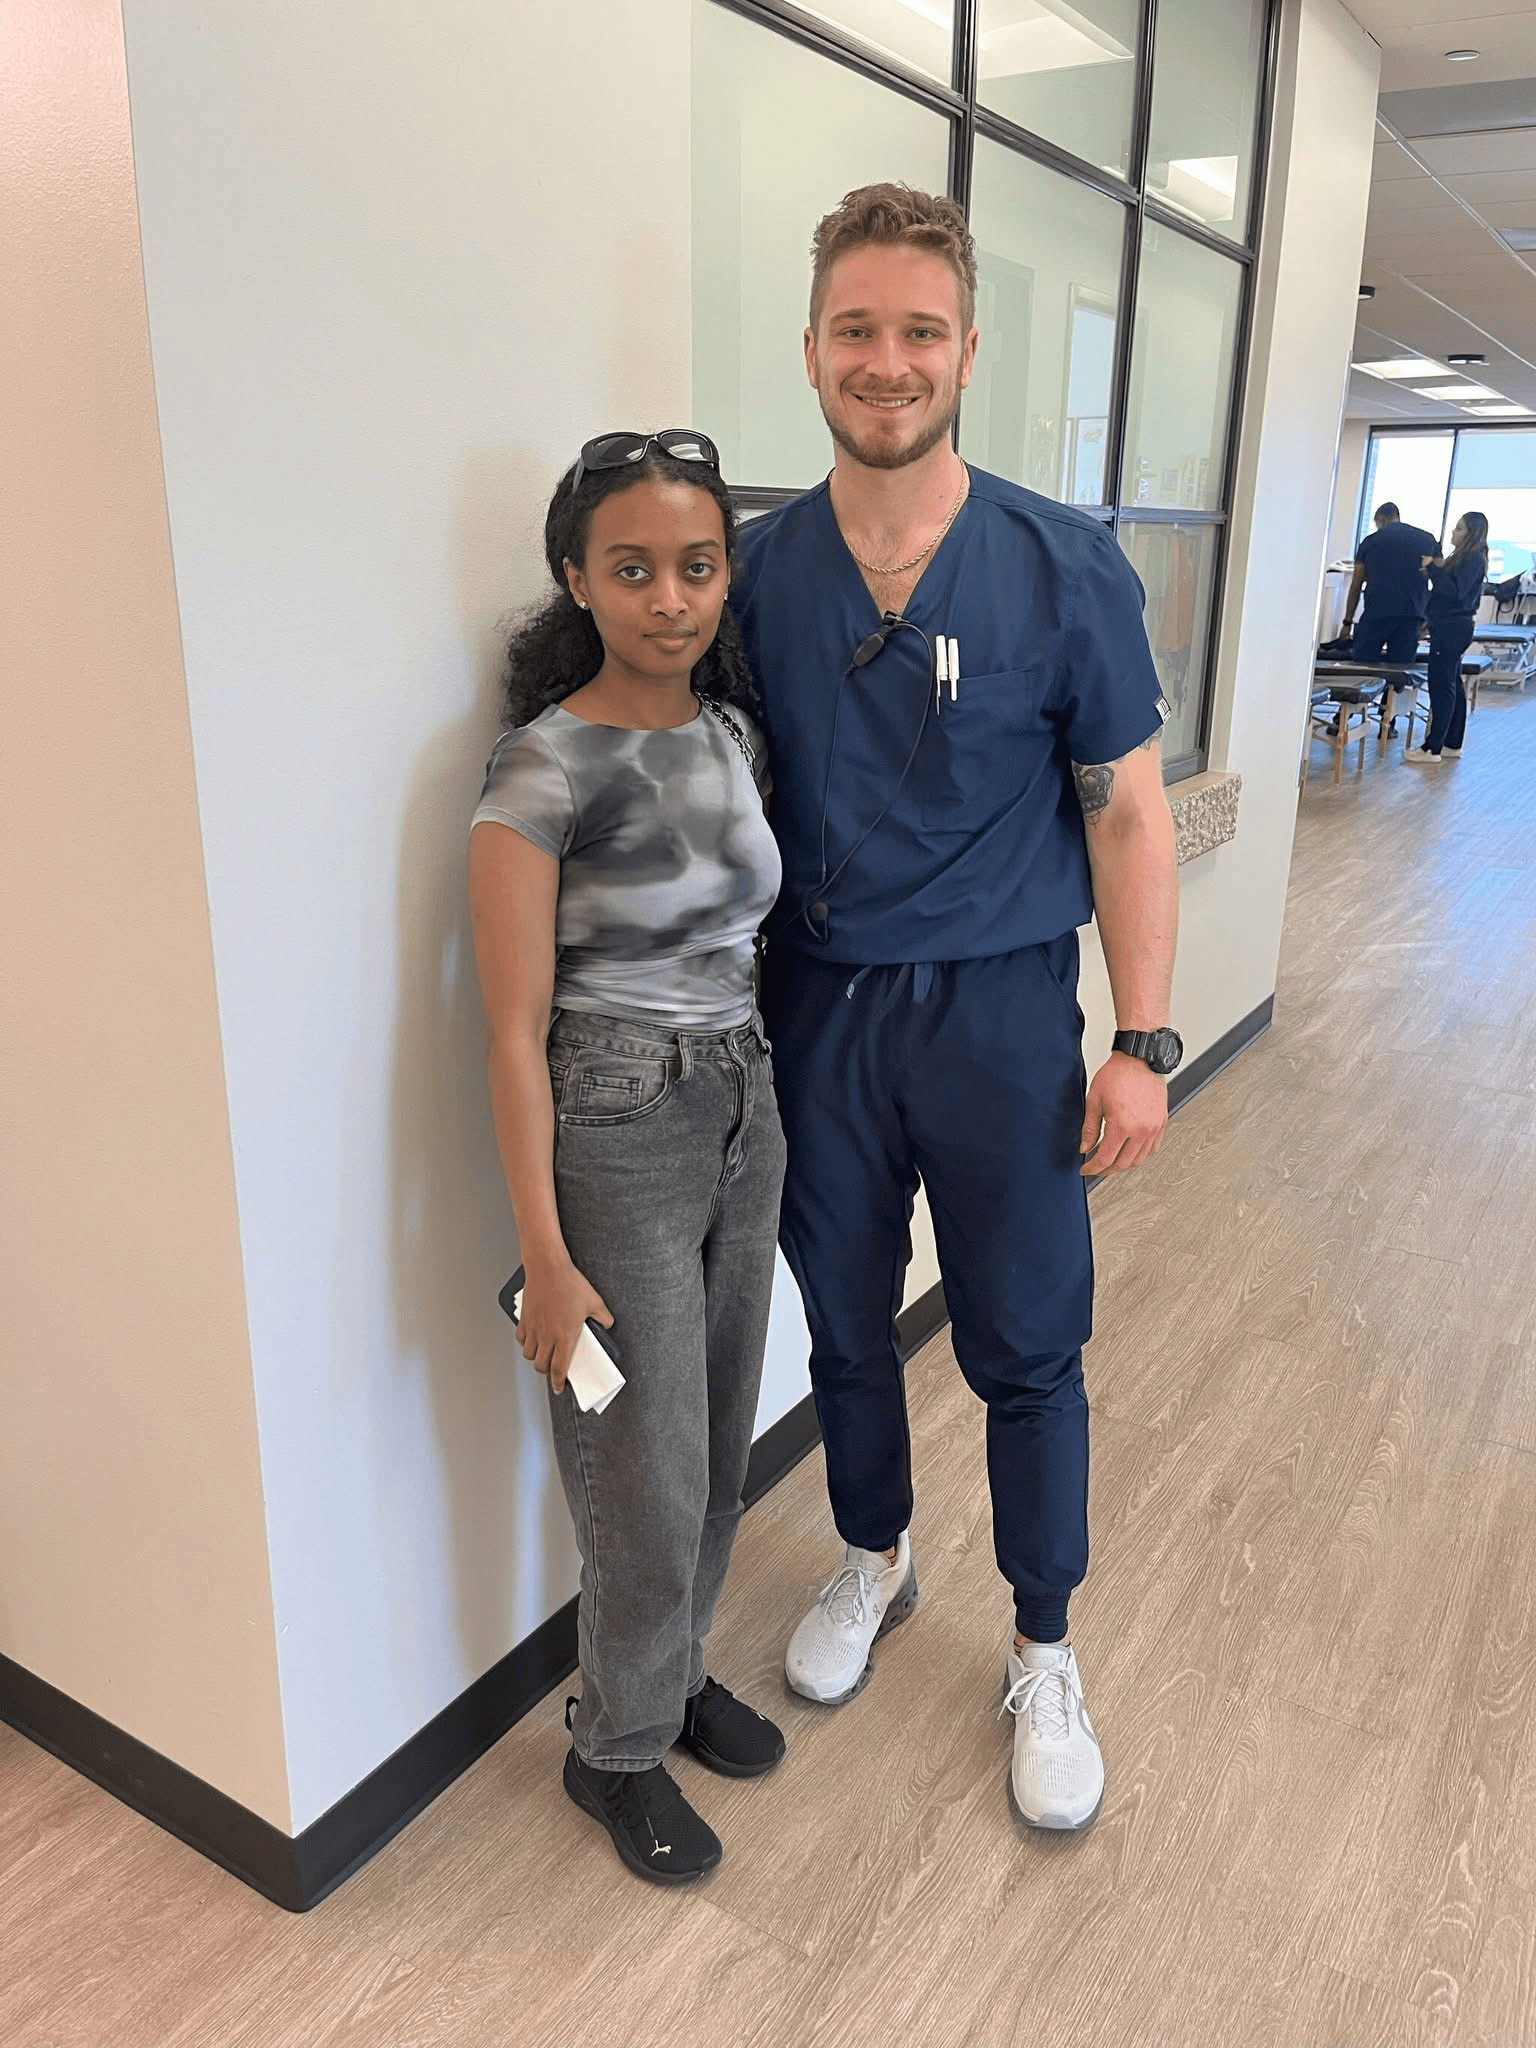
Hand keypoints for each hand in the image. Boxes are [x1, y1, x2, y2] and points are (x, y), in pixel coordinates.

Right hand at [515, 1257, 612, 1394]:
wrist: (548, 1268)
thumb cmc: (570, 1283)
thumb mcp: (594, 1301)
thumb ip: (603, 1316)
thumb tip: (608, 1323)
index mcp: (565, 1337)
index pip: (559, 1369)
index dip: (558, 1383)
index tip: (558, 1388)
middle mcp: (547, 1337)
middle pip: (541, 1366)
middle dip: (547, 1372)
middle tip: (552, 1369)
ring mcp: (534, 1329)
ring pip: (529, 1355)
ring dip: (536, 1358)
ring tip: (542, 1354)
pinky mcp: (525, 1319)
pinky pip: (521, 1339)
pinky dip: (525, 1343)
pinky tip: (531, 1339)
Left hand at [1080, 1051, 1167, 1175]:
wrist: (1138, 1059)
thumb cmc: (1118, 1074)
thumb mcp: (1094, 1100)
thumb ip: (1089, 1128)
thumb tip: (1085, 1147)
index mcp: (1123, 1125)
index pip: (1105, 1158)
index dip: (1093, 1168)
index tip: (1085, 1169)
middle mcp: (1141, 1130)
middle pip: (1123, 1163)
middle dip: (1106, 1170)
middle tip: (1096, 1168)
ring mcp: (1154, 1128)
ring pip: (1139, 1160)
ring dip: (1123, 1165)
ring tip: (1111, 1162)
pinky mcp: (1161, 1123)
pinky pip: (1152, 1149)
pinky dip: (1140, 1156)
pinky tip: (1129, 1154)